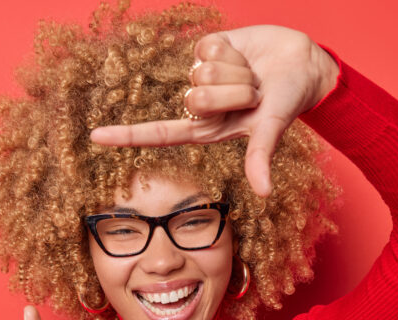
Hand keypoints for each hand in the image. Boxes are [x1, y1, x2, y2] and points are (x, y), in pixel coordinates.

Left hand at [89, 25, 338, 196]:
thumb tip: (264, 193)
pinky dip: (233, 52)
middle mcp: (199, 103)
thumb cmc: (287, 101)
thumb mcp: (271, 128)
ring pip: (201, 72)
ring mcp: (201, 74)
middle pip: (195, 97)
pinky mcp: (208, 47)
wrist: (302, 65)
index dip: (127, 136)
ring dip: (235, 73)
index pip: (159, 134)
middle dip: (232, 94)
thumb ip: (261, 157)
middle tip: (253, 95)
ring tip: (252, 77)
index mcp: (206, 129)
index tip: (95, 137)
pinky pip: (207, 48)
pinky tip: (245, 56)